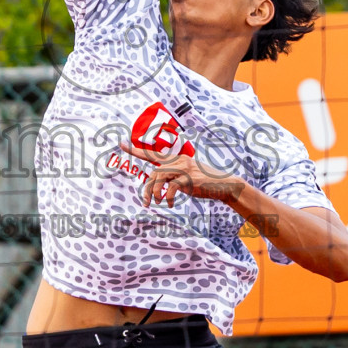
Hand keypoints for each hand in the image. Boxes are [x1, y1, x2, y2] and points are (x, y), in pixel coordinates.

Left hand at [119, 142, 246, 207]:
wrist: (225, 185)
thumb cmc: (205, 182)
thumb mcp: (187, 176)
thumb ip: (173, 176)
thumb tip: (158, 185)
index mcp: (177, 158)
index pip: (154, 152)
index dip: (136, 150)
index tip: (121, 144)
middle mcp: (179, 160)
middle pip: (154, 172)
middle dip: (147, 188)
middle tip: (146, 202)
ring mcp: (184, 168)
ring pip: (159, 177)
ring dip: (154, 192)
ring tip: (157, 202)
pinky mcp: (189, 178)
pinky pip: (171, 187)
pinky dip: (167, 197)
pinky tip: (169, 204)